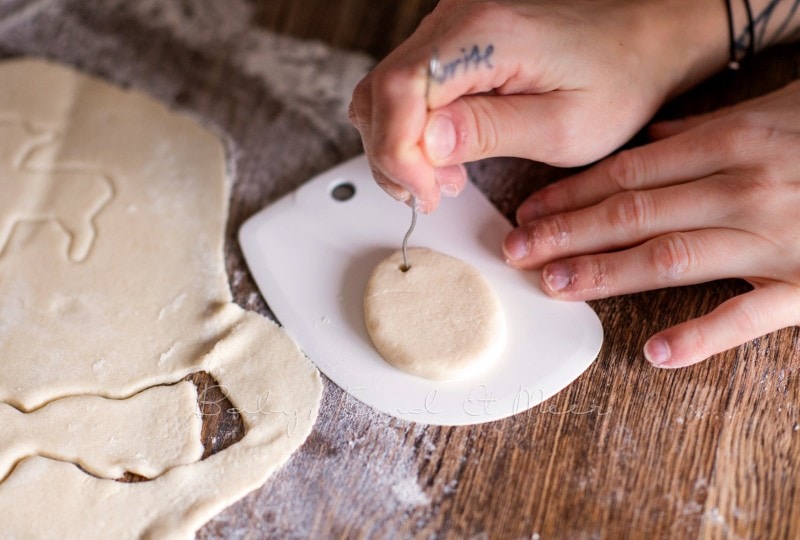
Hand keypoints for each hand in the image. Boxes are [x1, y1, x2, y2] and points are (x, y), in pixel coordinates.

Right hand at [349, 0, 728, 211]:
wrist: (643, 41)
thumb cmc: (618, 80)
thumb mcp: (563, 126)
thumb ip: (490, 132)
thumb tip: (427, 143)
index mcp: (487, 34)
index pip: (400, 90)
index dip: (398, 153)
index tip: (425, 194)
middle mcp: (458, 18)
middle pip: (381, 90)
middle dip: (394, 156)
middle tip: (431, 194)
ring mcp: (451, 25)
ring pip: (385, 90)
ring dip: (399, 144)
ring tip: (443, 177)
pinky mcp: (453, 39)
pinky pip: (406, 85)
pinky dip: (411, 127)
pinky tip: (444, 152)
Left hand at [504, 80, 799, 367]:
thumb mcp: (779, 107)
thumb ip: (710, 126)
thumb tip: (654, 134)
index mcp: (733, 142)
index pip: (629, 172)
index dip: (572, 193)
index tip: (530, 211)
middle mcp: (744, 189)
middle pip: (634, 215)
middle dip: (567, 234)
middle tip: (517, 252)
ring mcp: (775, 240)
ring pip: (670, 260)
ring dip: (605, 275)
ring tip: (556, 287)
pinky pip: (748, 318)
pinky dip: (701, 337)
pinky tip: (654, 353)